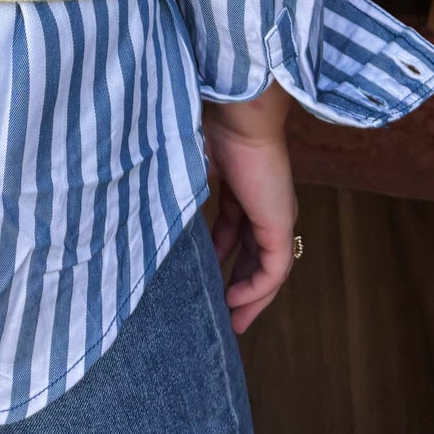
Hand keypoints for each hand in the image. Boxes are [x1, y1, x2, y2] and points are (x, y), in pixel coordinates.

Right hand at [201, 84, 297, 333]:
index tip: (208, 276)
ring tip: (234, 321)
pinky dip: (256, 288)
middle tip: (225, 312)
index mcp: (244, 186)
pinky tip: (236, 302)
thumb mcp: (191, 166)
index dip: (223, 255)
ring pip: (269, 268)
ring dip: (252, 297)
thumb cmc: (210, 126)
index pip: (237, 230)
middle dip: (241, 284)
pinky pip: (273, 269)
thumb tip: (155, 211)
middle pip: (256, 254)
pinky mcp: (279, 223)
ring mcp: (274, 214)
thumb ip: (184, 191)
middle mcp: (264, 203)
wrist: (236, 112)